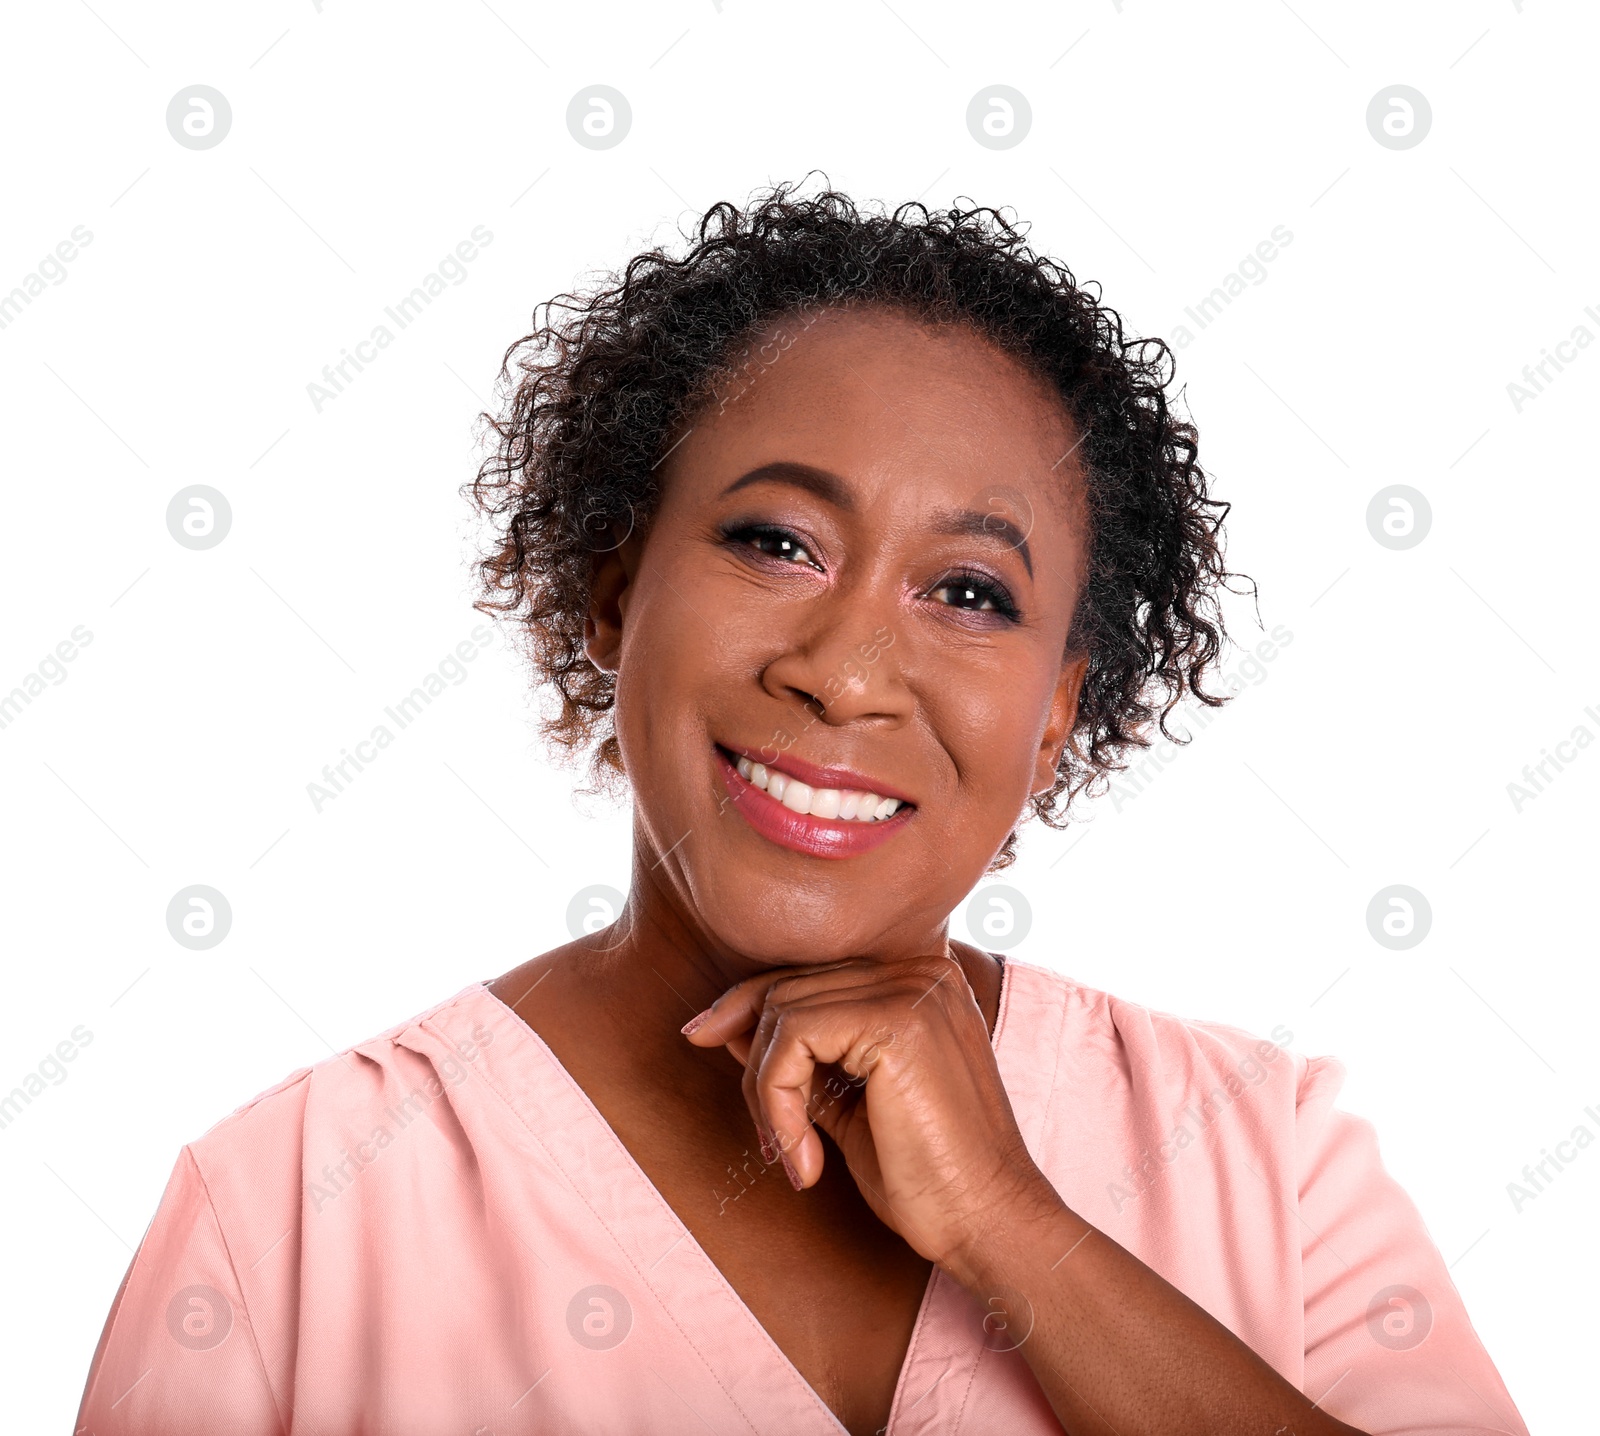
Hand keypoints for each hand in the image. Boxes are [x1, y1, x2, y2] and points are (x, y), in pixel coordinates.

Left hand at [682, 954, 1054, 1269]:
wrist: (988, 1223)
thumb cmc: (927, 1175)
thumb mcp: (848, 1101)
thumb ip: (802, 1057)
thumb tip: (725, 1024)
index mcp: (919, 981)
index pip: (810, 973)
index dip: (748, 1006)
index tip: (702, 1038)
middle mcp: (921, 969)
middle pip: (789, 986)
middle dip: (754, 1063)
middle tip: (769, 1140)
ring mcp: (912, 989)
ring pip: (783, 1013)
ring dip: (766, 1093)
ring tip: (792, 1154)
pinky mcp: (896, 1021)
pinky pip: (793, 1039)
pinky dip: (778, 1103)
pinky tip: (805, 1160)